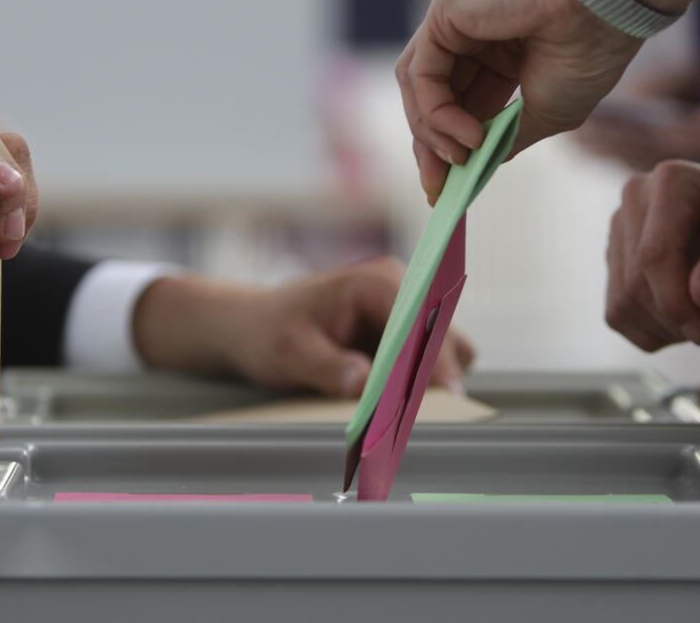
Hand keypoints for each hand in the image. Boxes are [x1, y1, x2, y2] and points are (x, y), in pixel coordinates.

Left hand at [133, 258, 475, 396]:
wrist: (252, 328)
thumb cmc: (267, 333)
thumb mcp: (289, 353)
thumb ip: (328, 368)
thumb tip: (365, 384)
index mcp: (377, 283)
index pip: (424, 321)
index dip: (437, 359)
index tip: (445, 396)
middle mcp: (401, 290)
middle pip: (447, 336)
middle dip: (437, 375)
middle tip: (416, 416)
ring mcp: (405, 313)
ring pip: (447, 352)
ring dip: (429, 382)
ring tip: (398, 414)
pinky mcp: (403, 336)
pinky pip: (429, 364)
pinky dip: (417, 387)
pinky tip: (389, 407)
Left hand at [397, 0, 642, 203]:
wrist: (604, 12)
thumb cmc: (587, 55)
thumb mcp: (546, 114)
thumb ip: (506, 137)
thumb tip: (480, 165)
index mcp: (499, 52)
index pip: (456, 102)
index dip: (447, 144)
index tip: (445, 189)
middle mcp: (472, 32)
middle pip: (429, 95)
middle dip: (430, 146)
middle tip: (437, 189)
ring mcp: (455, 18)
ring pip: (417, 85)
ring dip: (431, 132)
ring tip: (460, 160)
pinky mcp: (445, 8)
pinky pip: (421, 71)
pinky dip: (436, 111)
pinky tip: (467, 134)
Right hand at [606, 157, 699, 350]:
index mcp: (672, 183)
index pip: (655, 255)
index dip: (676, 304)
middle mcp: (634, 199)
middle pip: (635, 284)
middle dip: (677, 320)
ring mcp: (618, 228)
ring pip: (622, 303)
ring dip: (665, 329)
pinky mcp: (614, 256)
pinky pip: (618, 312)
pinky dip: (652, 330)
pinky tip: (684, 317)